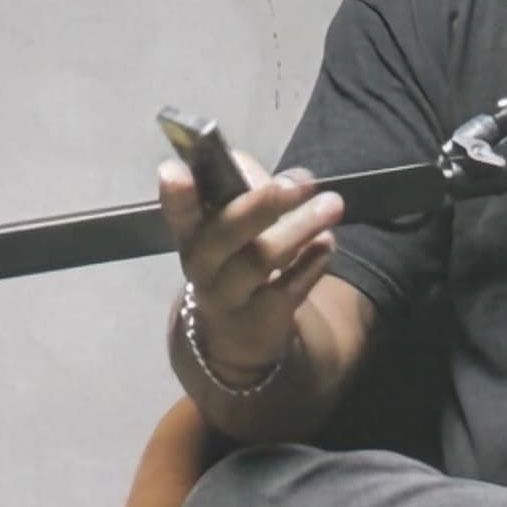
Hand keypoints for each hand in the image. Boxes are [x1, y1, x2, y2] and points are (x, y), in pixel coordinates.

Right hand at [157, 144, 339, 385]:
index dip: (175, 195)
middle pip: (226, 233)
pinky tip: (328, 242)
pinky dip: (312, 263)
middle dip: (262, 204)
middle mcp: (202, 265)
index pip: (177, 212)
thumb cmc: (233, 259)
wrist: (235, 334)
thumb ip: (248, 191)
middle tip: (299, 182)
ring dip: (301, 227)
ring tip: (332, 204)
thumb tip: (284, 175)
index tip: (174, 172)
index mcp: (190, 232)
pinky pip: (288, 289)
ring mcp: (228, 297)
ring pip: (261, 259)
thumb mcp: (231, 224)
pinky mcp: (259, 320)